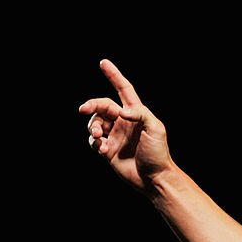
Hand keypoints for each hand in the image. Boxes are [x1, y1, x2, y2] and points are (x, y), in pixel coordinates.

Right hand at [79, 59, 173, 192]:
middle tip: (83, 109)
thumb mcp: (156, 129)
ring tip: (98, 136)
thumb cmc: (158, 153)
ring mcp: (115, 136)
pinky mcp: (108, 150)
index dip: (114, 76)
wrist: (154, 179)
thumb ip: (140, 113)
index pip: (123, 89)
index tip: (103, 62)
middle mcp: (124, 122)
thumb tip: (121, 110)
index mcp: (136, 113)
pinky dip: (95, 143)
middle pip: (102, 106)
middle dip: (91, 105)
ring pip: (95, 123)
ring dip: (92, 126)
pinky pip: (94, 141)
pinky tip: (104, 150)